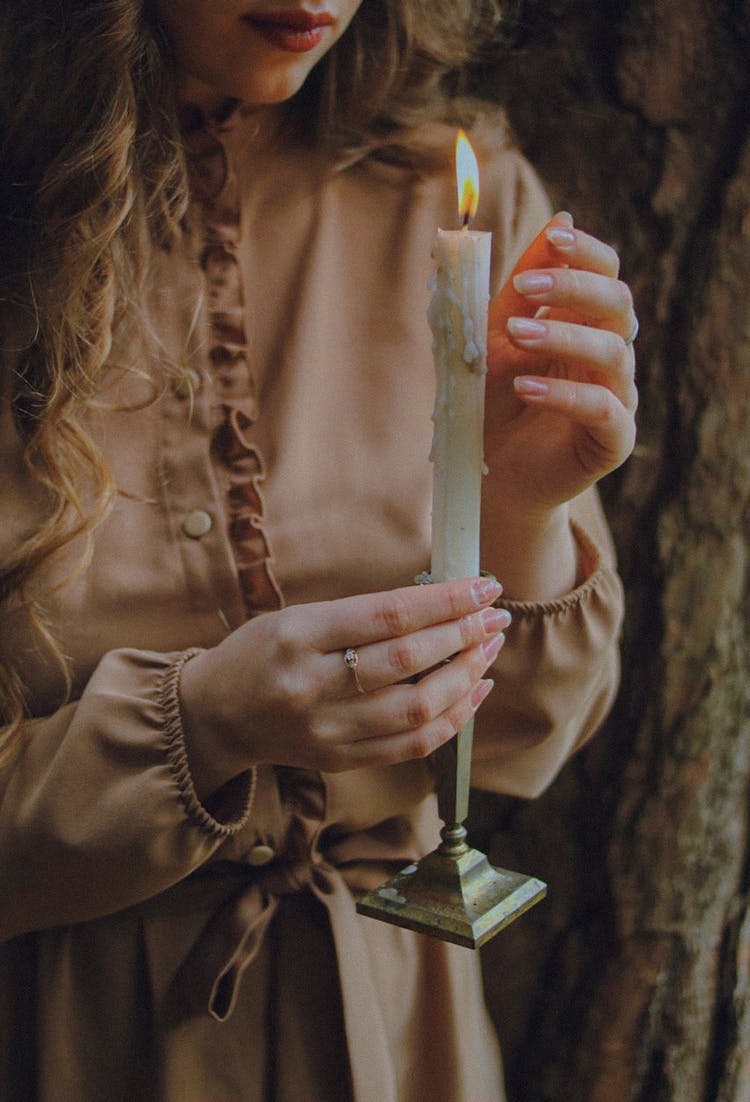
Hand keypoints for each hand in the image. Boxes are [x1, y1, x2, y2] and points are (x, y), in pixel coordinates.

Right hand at [179, 577, 509, 798]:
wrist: (215, 716)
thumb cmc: (260, 653)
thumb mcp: (297, 616)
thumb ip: (361, 615)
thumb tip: (441, 604)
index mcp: (298, 636)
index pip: (388, 616)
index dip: (444, 601)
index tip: (482, 587)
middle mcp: (312, 686)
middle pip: (408, 661)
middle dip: (464, 634)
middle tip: (496, 615)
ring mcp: (327, 730)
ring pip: (418, 707)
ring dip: (467, 675)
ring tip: (489, 648)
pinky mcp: (340, 760)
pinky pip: (412, 744)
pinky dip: (453, 718)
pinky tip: (475, 690)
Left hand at [485, 211, 637, 518]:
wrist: (490, 474)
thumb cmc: (494, 401)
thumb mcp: (495, 336)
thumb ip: (522, 287)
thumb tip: (560, 217)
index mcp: (586, 323)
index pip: (606, 273)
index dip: (585, 252)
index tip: (551, 238)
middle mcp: (610, 356)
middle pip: (618, 305)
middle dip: (572, 287)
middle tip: (522, 290)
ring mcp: (616, 398)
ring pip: (613, 354)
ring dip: (563, 336)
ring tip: (515, 336)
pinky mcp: (612, 441)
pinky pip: (604, 410)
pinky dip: (566, 394)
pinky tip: (527, 387)